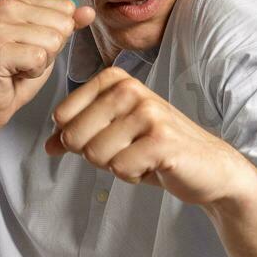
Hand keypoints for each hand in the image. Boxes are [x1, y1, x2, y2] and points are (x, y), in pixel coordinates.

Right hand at [0, 0, 95, 140]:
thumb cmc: (16, 73)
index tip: (32, 46)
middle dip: (51, 49)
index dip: (57, 34)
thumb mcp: (49, 44)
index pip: (66, 7)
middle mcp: (3, 6)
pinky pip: (39, 58)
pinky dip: (33, 73)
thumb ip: (68, 25)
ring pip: (53, 41)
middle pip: (62, 23)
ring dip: (42, 62)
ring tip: (19, 67)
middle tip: (25, 60)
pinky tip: (14, 74)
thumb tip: (89, 12)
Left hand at [44, 66, 249, 206]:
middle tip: (127, 151)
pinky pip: (120, 168)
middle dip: (95, 155)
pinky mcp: (161, 139)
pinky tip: (153, 165)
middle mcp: (130, 89)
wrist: (208, 166)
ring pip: (95, 154)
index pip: (62, 117)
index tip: (108, 137)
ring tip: (141, 156)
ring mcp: (147, 112)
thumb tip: (48, 146)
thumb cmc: (156, 148)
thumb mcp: (113, 134)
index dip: (77, 139)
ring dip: (116, 166)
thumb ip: (78, 134)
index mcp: (114, 80)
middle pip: (74, 136)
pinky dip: (133, 175)